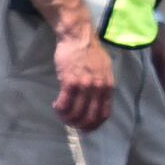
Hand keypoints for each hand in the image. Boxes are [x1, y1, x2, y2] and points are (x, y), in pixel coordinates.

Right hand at [51, 16, 115, 130]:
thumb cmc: (90, 52)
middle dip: (79, 125)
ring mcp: (84, 86)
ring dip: (67, 118)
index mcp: (108, 86)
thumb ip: (102, 85)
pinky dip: (59, 109)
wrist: (78, 37)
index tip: (85, 127)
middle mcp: (98, 89)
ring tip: (62, 114)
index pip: (104, 114)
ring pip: (76, 113)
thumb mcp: (105, 69)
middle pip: (90, 117)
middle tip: (71, 124)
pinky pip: (64, 103)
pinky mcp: (70, 82)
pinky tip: (56, 106)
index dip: (94, 125)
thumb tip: (98, 100)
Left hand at [149, 32, 164, 117]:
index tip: (164, 118)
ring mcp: (164, 79)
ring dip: (158, 104)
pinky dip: (151, 97)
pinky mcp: (154, 77)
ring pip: (164, 98)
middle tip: (153, 118)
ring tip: (146, 112)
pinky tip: (141, 102)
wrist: (148, 29)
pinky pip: (155, 91)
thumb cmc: (161, 43)